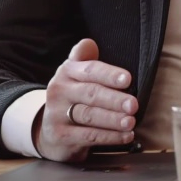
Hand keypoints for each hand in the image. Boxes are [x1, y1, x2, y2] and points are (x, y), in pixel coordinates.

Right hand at [34, 38, 137, 162]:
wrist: (48, 129)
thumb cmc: (72, 97)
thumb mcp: (75, 75)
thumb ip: (85, 58)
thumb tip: (89, 43)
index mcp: (67, 71)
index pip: (90, 70)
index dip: (109, 74)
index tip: (127, 79)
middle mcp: (60, 90)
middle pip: (90, 93)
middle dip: (114, 99)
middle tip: (133, 104)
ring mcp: (57, 114)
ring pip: (89, 116)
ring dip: (113, 119)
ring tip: (130, 121)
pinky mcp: (60, 135)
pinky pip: (88, 136)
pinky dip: (109, 136)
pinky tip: (125, 135)